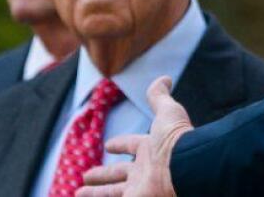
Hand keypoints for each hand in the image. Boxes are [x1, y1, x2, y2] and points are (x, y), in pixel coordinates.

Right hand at [78, 76, 194, 196]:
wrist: (185, 168)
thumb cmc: (176, 139)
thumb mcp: (167, 112)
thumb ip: (160, 97)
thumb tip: (164, 77)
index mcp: (151, 149)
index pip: (131, 146)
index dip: (120, 145)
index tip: (108, 146)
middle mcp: (145, 171)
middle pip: (118, 174)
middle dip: (103, 175)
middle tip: (86, 177)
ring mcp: (139, 189)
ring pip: (111, 192)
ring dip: (96, 193)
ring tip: (78, 193)